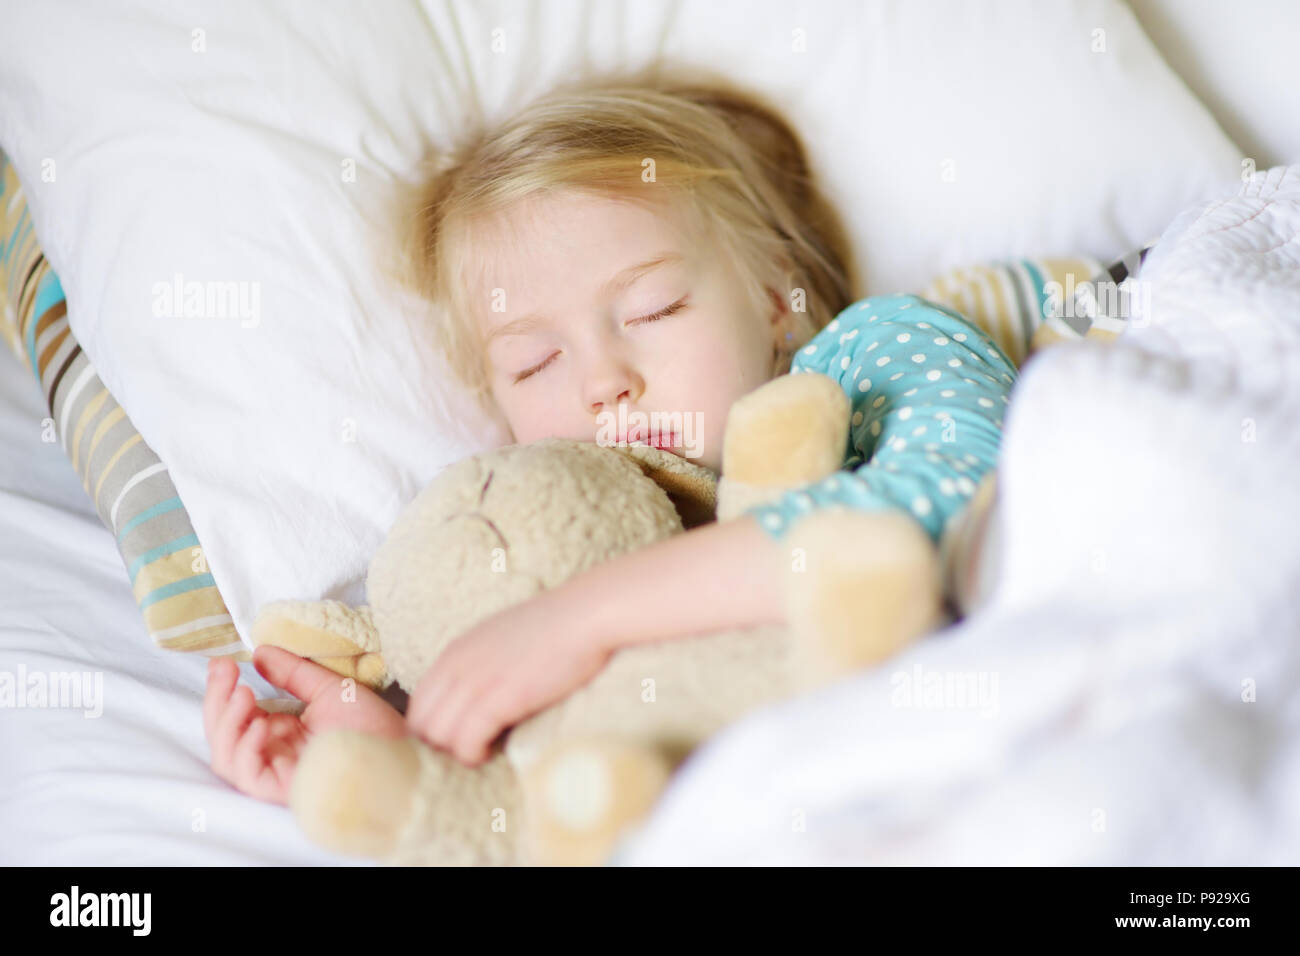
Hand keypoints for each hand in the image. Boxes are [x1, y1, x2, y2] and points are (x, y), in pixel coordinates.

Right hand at [204, 646, 406, 804]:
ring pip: (227, 759)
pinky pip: (250, 777)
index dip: (222, 689)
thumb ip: (294, 673)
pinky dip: (247, 750)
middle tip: (224, 669)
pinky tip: (262, 725)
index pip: (236, 716)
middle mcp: (274, 755)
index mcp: (281, 733)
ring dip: (227, 723)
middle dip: (216, 701)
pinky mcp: (286, 790)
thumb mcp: (329, 689)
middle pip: (223, 737)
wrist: (403, 752)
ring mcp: (278, 774)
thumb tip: (260, 652)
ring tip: (243, 693)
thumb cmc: (373, 726)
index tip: (223, 661)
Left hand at [406, 586, 610, 766]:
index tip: (462, 733)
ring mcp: (475, 683)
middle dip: (442, 742)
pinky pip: (465, 743)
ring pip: (438, 737)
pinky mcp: (498, 700)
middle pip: (421, 724)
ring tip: (485, 747)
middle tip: (474, 744)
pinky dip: (474, 755)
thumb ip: (480, 662)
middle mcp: (456, 666)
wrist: (585, 617)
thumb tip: (476, 693)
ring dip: (458, 751)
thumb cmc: (554, 629)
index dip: (436, 725)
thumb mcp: (501, 639)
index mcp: (455, 652)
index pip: (418, 703)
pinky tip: (492, 750)